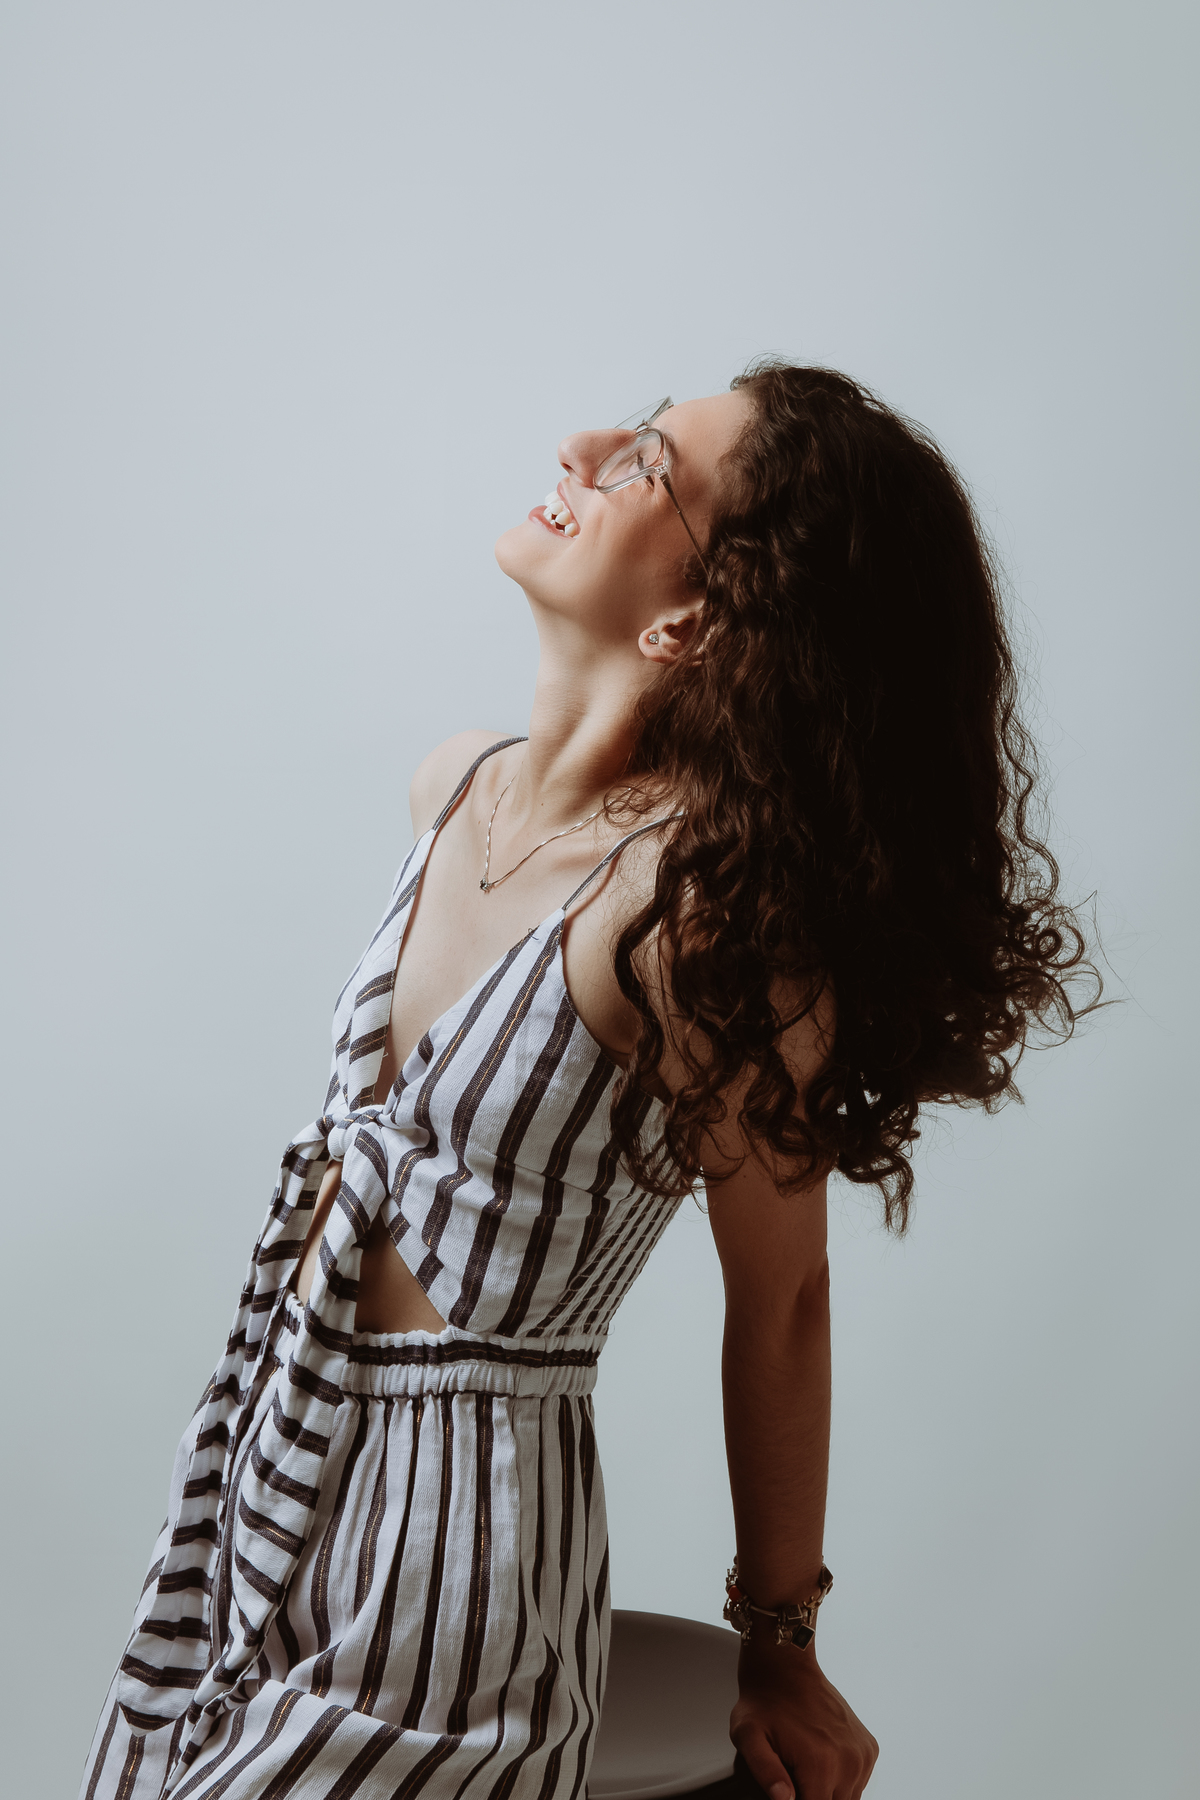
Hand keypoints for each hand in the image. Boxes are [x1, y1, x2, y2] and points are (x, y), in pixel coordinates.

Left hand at [730, 1637, 877, 1799]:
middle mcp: (849, 1761)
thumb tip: (784, 1799)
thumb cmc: (763, 1703)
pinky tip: (821, 1760)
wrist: (785, 1667)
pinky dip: (842, 1779)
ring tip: (805, 1768)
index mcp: (821, 1764)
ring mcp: (863, 1755)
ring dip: (829, 1792)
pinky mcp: (869, 1748)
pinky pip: (858, 1781)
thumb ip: (765, 1772)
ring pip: (849, 1798)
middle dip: (813, 1797)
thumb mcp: (748, 1736)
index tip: (788, 1788)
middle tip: (794, 1776)